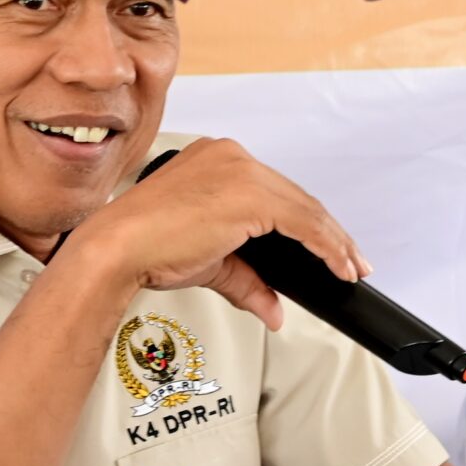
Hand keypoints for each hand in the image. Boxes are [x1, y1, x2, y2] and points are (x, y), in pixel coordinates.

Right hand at [66, 137, 368, 329]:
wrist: (116, 250)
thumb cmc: (144, 247)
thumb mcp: (209, 263)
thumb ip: (247, 281)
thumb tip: (272, 309)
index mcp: (217, 160)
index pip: (276, 192)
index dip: (309, 224)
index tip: (329, 247)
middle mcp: (230, 156)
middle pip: (296, 197)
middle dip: (328, 234)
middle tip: (350, 262)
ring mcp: (239, 169)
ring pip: (304, 208)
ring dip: (333, 241)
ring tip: (349, 268)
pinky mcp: (247, 193)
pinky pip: (302, 221)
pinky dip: (325, 246)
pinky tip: (336, 265)